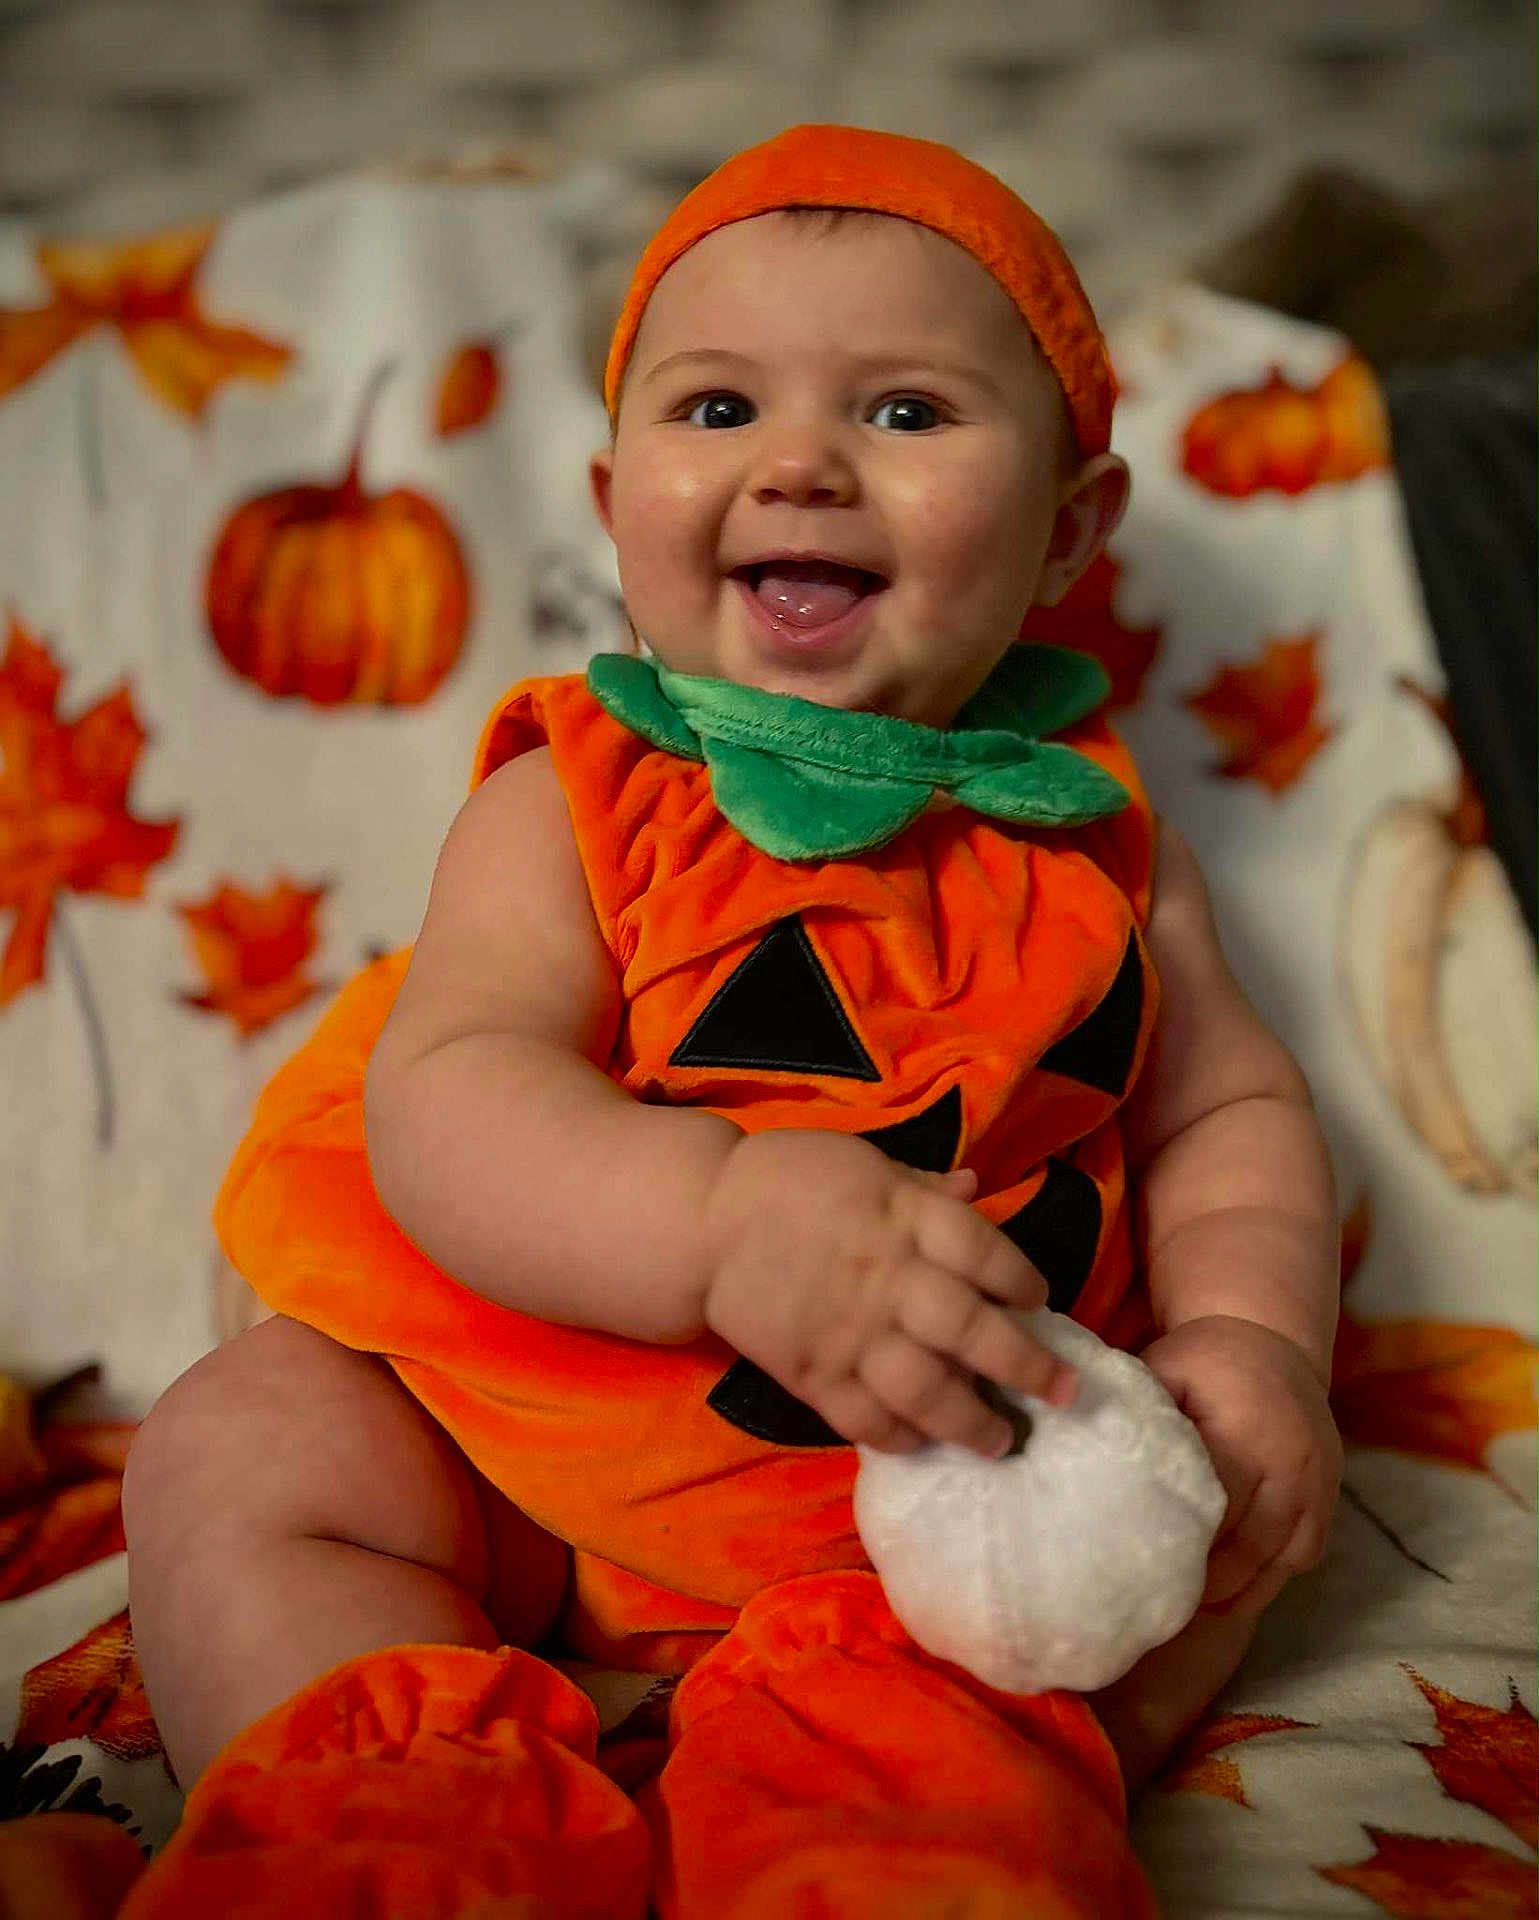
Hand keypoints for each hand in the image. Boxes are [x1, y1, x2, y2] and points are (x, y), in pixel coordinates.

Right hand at [700, 1130, 1074, 1457]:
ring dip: (973, 1421)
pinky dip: (900, 1437)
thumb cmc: (789, 1179)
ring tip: (1003, 1441)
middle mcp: (890, 1279)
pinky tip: (925, 1446)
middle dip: (1028, 1368)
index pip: (986, 1253)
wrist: (701, 1220)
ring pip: (928, 1389)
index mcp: (904, 1217)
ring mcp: (852, 1333)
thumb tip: (977, 1187)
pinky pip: (866, 1418)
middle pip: (973, 1331)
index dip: (1024, 1279)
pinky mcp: (812, 1373)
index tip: (1042, 1302)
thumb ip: (923, 1185)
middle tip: (1065, 1396)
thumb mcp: (863, 1161)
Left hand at [1141, 1315, 1341, 1618]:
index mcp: (1248, 1433)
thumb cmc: (1206, 1359)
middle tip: (1163, 1606)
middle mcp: (1292, 1465)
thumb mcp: (1165, 1367)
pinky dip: (1269, 1579)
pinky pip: (1303, 1555)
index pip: (1216, 1507)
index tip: (1144, 1570)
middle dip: (1208, 1582)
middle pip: (1251, 1545)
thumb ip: (1138, 1410)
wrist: (1274, 1339)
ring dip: (1240, 1591)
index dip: (1182, 1543)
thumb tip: (1090, 1453)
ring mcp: (1318, 1485)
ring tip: (1192, 1612)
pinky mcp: (1329, 1498)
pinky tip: (1231, 1595)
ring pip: (1281, 1560)